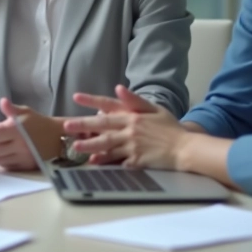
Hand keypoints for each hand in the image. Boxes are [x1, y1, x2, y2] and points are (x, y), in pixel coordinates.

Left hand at [0, 99, 60, 170]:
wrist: (58, 138)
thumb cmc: (38, 122)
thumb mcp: (26, 111)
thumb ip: (11, 110)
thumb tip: (2, 102)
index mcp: (16, 130)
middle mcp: (18, 145)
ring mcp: (21, 157)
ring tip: (1, 141)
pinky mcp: (24, 166)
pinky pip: (4, 164)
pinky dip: (0, 158)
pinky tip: (7, 150)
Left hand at [64, 86, 185, 169]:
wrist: (185, 148)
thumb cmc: (171, 128)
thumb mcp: (155, 109)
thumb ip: (135, 100)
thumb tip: (118, 88)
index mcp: (133, 115)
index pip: (108, 105)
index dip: (91, 101)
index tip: (76, 97)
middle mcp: (130, 129)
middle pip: (103, 126)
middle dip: (83, 125)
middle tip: (67, 126)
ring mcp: (133, 145)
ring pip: (107, 144)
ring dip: (91, 145)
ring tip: (76, 146)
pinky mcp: (136, 160)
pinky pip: (118, 161)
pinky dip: (106, 162)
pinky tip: (94, 162)